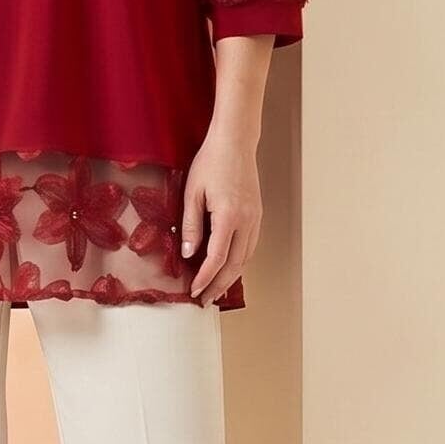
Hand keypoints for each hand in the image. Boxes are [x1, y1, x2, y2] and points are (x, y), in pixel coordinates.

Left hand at [181, 132, 260, 304]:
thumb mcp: (192, 193)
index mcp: (228, 216)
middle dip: (219, 286)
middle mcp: (247, 221)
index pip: (216, 258)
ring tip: (216, 291)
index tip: (193, 291)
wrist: (236, 142)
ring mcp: (255, 219)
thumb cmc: (211, 162)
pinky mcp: (257, 215)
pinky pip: (250, 246)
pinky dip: (240, 263)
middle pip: (234, 265)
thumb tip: (187, 254)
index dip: (204, 278)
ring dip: (231, 278)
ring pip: (246, 258)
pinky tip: (229, 268)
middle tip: (205, 301)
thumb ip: (190, 226)